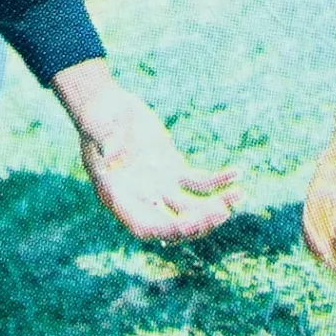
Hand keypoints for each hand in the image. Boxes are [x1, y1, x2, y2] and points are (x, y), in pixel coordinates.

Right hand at [55, 58, 240, 240]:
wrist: (108, 105)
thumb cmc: (97, 116)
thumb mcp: (98, 126)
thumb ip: (105, 140)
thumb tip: (111, 154)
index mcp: (119, 197)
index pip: (145, 227)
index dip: (168, 230)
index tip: (191, 224)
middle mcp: (141, 198)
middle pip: (174, 223)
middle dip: (198, 222)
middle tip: (221, 211)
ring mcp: (160, 187)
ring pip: (192, 207)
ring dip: (215, 205)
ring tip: (238, 195)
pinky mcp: (173, 170)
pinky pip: (199, 183)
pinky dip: (218, 181)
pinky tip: (236, 173)